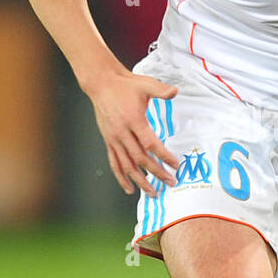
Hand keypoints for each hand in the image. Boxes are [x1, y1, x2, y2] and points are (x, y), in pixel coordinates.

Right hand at [88, 69, 180, 195]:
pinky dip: (121, 177)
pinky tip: (130, 189)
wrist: (102, 84)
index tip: (176, 165)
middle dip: (156, 173)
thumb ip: (161, 90)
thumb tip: (175, 91)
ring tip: (152, 193)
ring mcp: (114, 139)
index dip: (163, 156)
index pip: (150, 143)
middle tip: (171, 182)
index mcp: (133, 120)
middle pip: (140, 158)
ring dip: (140, 181)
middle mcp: (122, 132)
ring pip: (127, 165)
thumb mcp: (145, 84)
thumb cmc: (125, 85)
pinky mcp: (108, 141)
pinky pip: (114, 163)